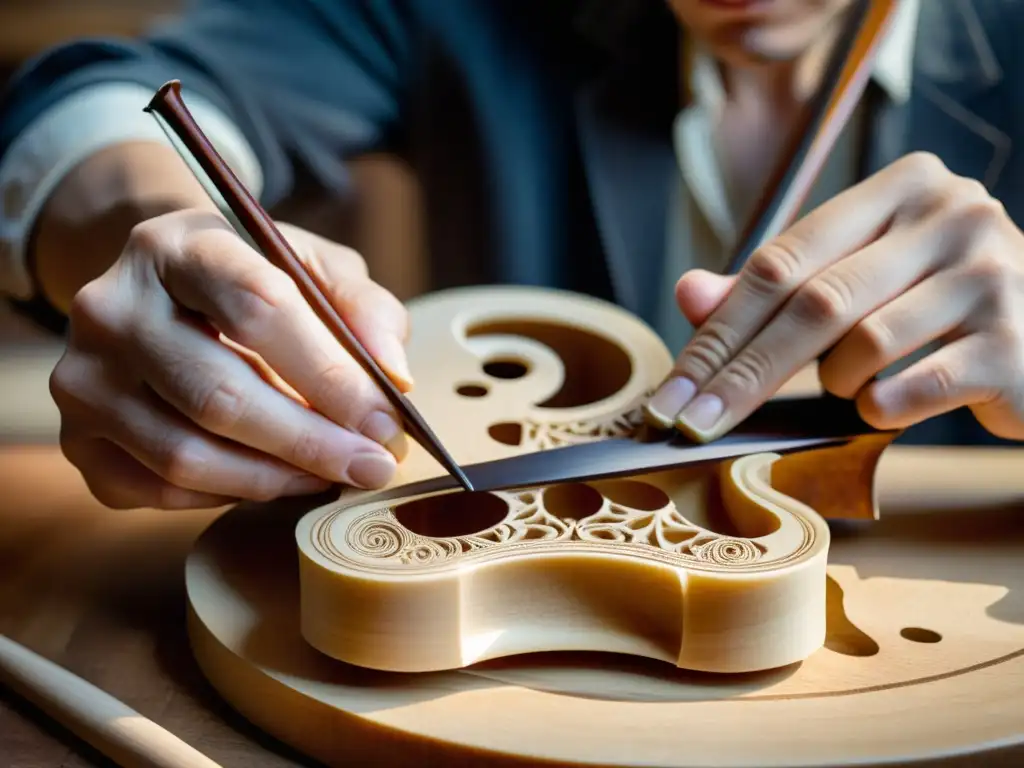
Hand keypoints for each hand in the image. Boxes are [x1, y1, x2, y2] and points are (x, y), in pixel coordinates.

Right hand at [50, 209, 411, 509]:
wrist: (162, 294)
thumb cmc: (251, 282)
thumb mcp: (313, 268)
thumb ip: (364, 311)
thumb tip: (395, 380)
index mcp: (176, 245)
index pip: (257, 308)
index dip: (330, 375)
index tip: (385, 421)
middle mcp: (111, 307)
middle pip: (218, 393)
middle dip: (311, 442)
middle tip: (372, 465)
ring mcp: (82, 377)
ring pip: (185, 454)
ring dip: (276, 478)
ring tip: (331, 473)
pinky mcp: (77, 437)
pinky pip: (159, 489)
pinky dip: (229, 494)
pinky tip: (274, 478)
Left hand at [644, 152, 1023, 441]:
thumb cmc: (936, 308)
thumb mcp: (857, 281)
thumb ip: (777, 287)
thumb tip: (687, 294)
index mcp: (903, 187)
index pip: (781, 260)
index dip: (718, 329)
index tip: (673, 391)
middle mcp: (952, 216)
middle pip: (814, 303)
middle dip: (743, 374)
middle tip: (692, 424)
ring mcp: (992, 273)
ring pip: (865, 345)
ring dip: (838, 381)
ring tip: (853, 381)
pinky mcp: (1016, 340)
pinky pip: (916, 387)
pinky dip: (885, 406)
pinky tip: (889, 402)